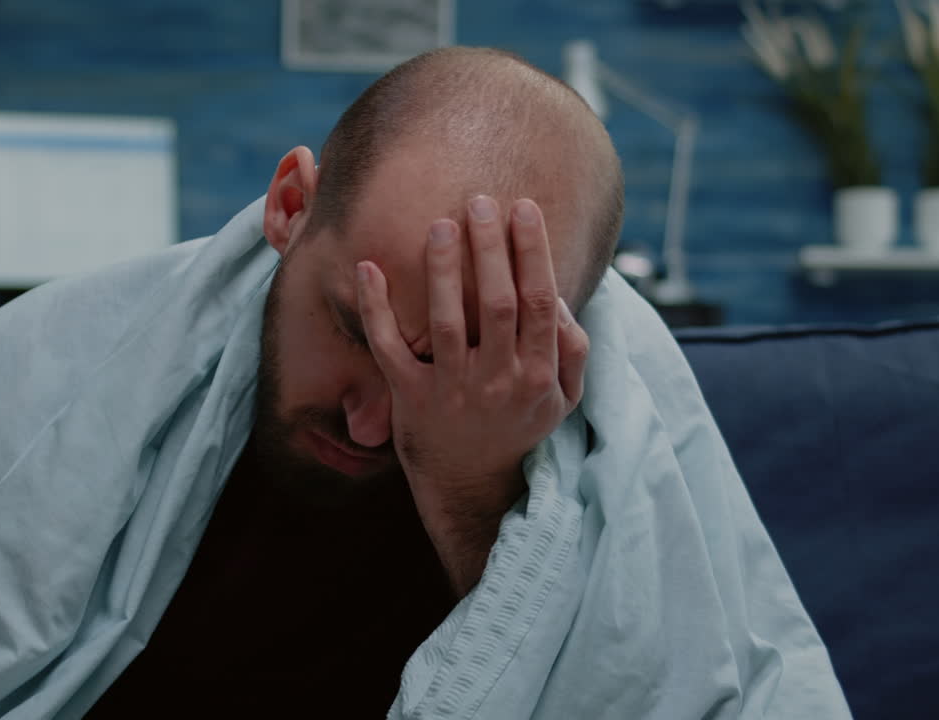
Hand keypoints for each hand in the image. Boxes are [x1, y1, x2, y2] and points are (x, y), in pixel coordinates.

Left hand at [355, 195, 588, 594]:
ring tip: (440, 224)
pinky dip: (376, 308)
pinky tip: (368, 268)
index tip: (524, 208)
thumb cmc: (516, 428)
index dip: (533, 252)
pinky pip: (389, 347)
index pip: (539, 302)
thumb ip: (570, 348)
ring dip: (443, 269)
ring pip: (447, 320)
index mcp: (538, 375)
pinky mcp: (409, 398)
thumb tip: (558, 293)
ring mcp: (452, 390)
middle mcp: (498, 381)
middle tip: (480, 201)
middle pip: (498, 304)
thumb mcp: (561, 399)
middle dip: (491, 248)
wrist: (469, 486)